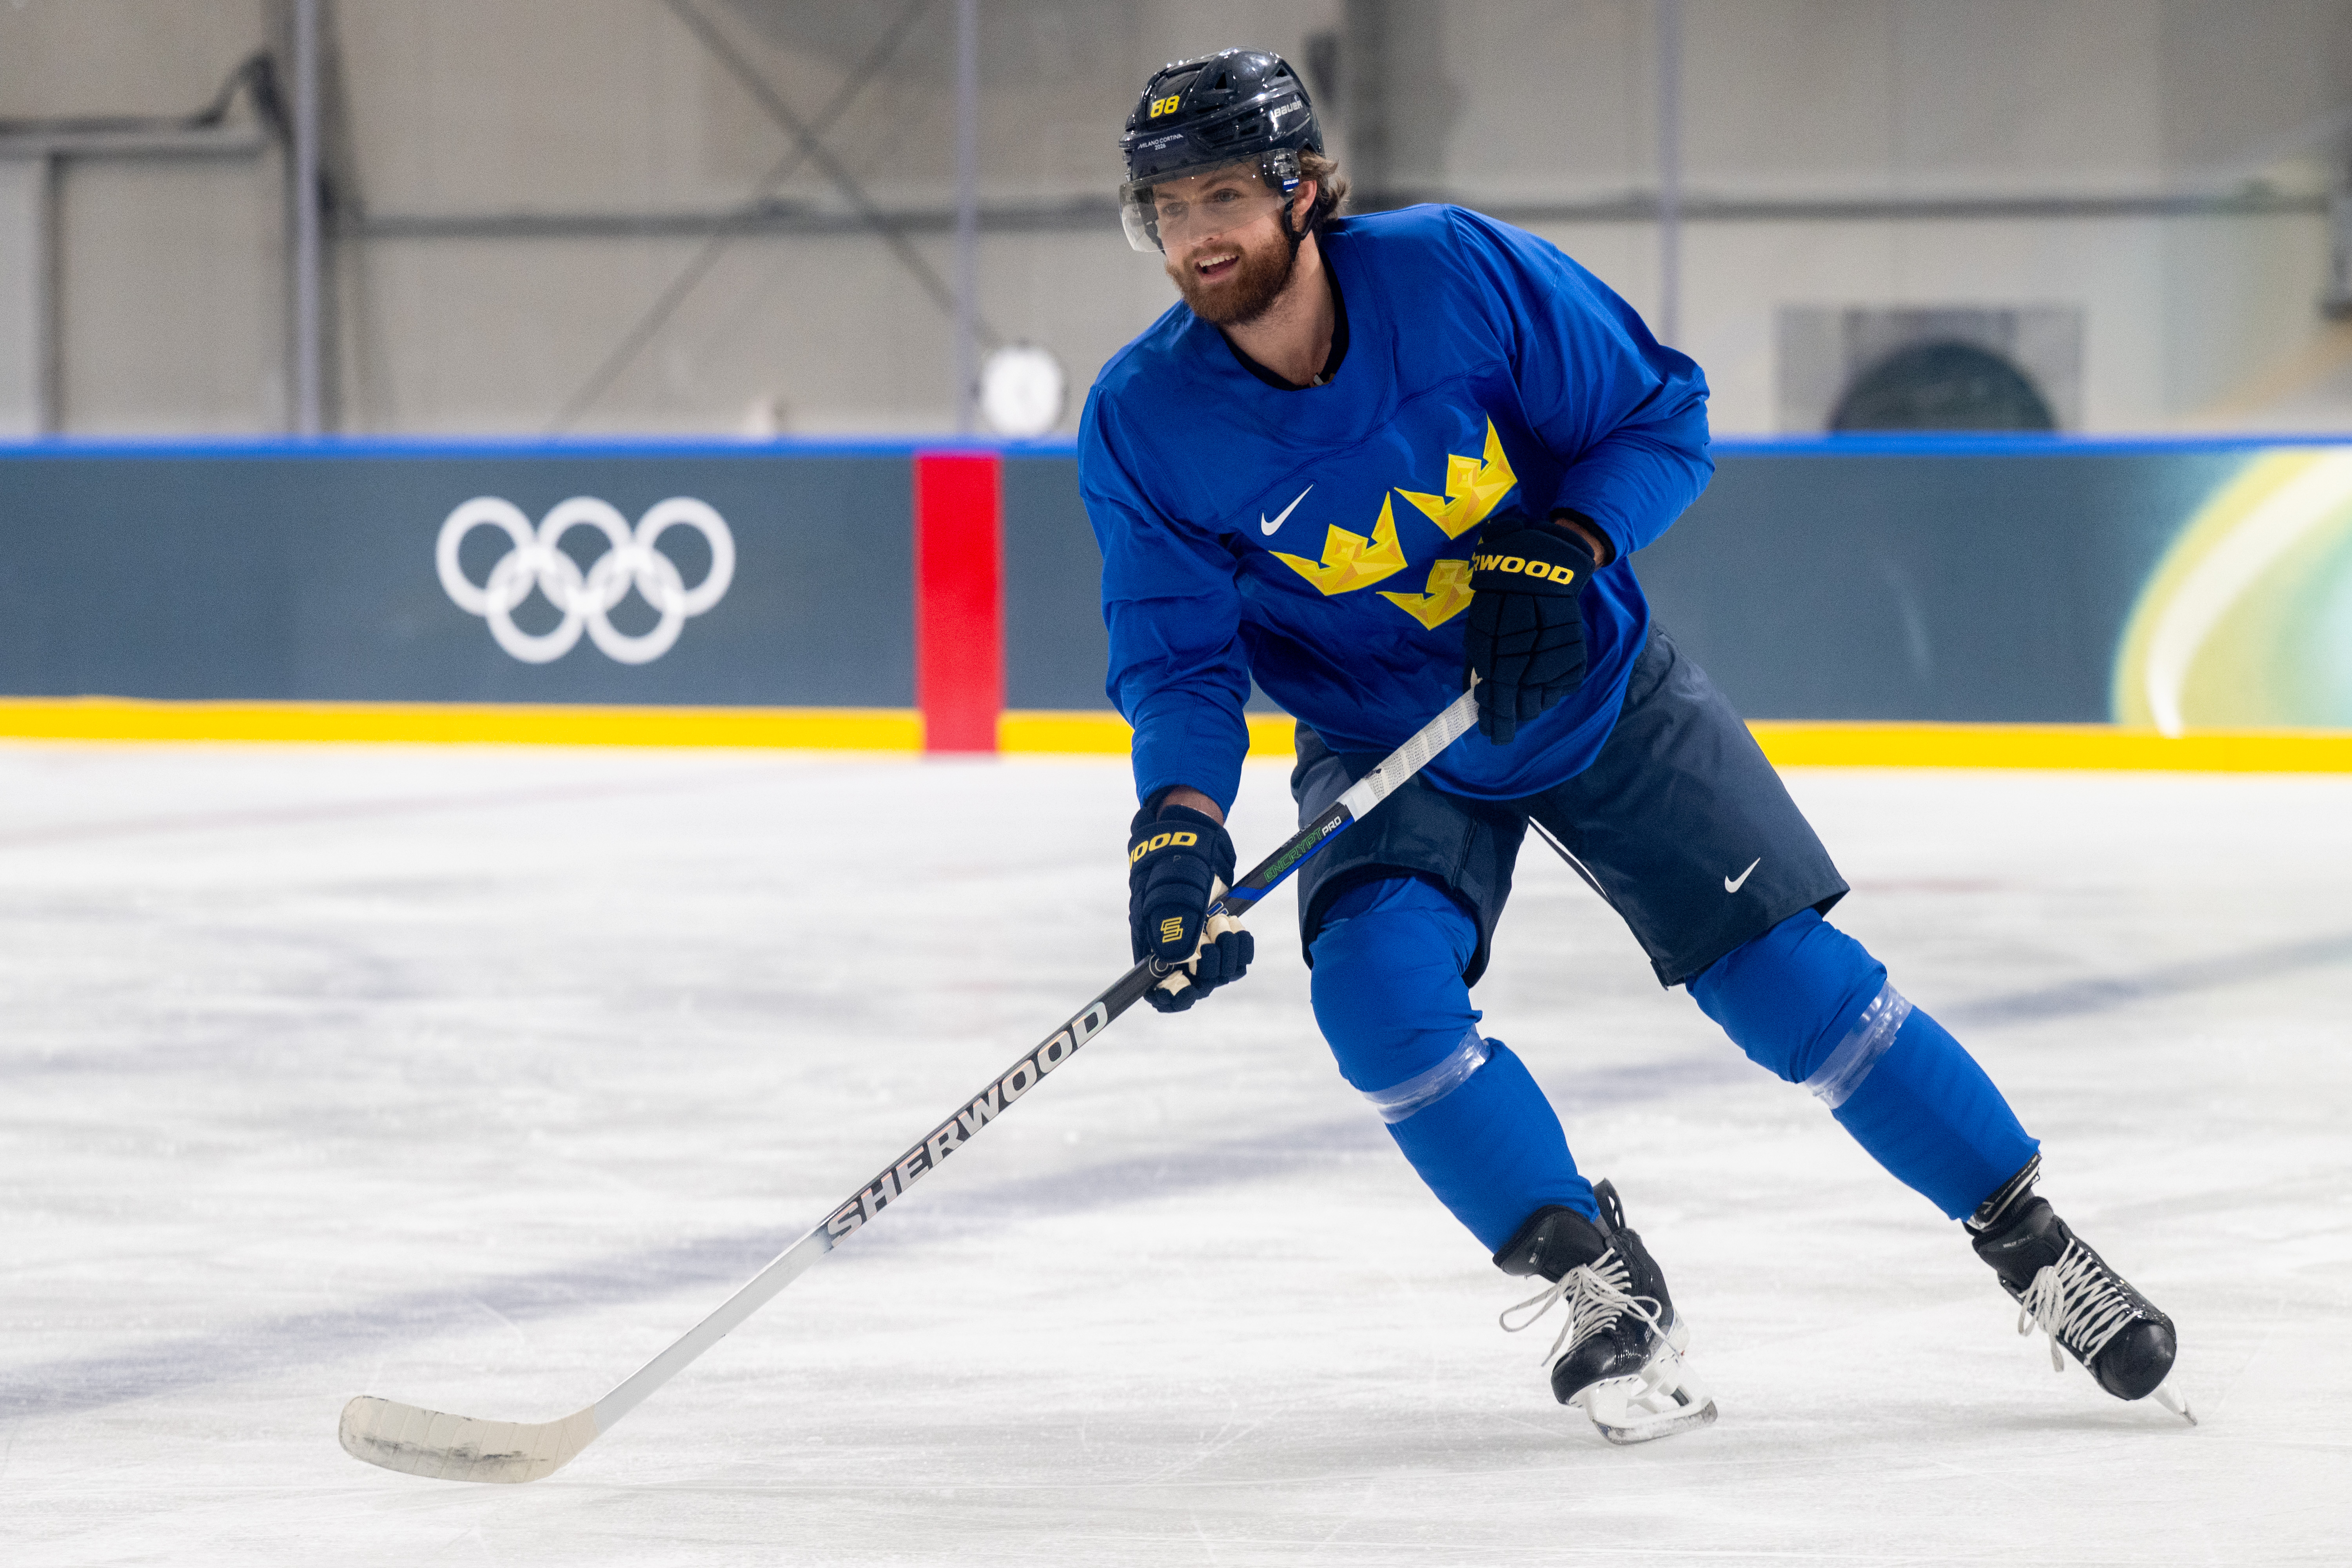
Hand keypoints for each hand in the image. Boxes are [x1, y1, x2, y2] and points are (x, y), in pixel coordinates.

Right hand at [1127, 802, 1254, 1012]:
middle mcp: (1176, 951)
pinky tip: (1237, 924)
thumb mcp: (1169, 892)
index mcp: (1152, 946)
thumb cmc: (1173, 864)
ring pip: (1220, 973)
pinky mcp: (1222, 935)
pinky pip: (1238, 957)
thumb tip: (1177, 963)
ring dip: (1228, 952)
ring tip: (1224, 920)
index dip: (1171, 998)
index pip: (1157, 991)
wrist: (1196, 839)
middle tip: (1214, 933)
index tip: (1186, 990)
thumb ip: (1171, 927)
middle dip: (1209, 966)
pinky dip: (1242, 944)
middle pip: (1196, 985)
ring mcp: (1201, 944)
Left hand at [1463, 518, 1598, 744]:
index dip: (1494, 723)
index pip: (1499, 707)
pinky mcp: (1575, 660)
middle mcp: (1532, 669)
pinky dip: (1550, 688)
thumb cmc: (1499, 602)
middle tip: (1503, 706)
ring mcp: (1557, 666)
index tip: (1491, 731)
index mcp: (1503, 664)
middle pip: (1523, 711)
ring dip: (1530, 701)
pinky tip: (1541, 674)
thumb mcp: (1478, 634)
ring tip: (1523, 685)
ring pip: (1543, 703)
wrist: (1537, 573)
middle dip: (1511, 713)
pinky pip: (1561, 690)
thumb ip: (1476, 668)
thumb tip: (1474, 696)